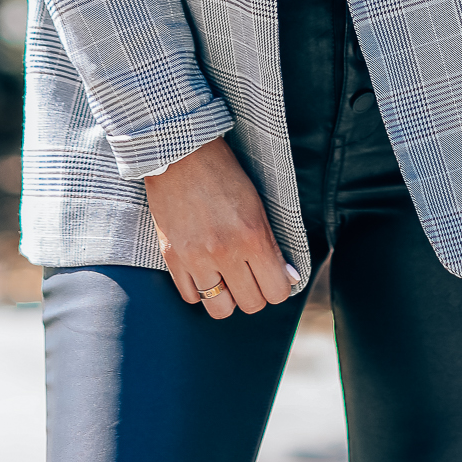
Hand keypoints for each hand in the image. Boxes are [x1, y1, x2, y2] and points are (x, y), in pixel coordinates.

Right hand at [144, 137, 299, 318]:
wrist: (180, 152)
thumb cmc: (223, 173)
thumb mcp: (257, 205)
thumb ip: (272, 245)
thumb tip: (289, 278)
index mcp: (252, 237)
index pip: (276, 291)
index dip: (278, 287)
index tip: (272, 277)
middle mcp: (224, 252)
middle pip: (251, 304)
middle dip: (255, 293)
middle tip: (250, 274)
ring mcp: (195, 258)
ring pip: (220, 309)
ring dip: (227, 297)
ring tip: (226, 277)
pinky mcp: (171, 258)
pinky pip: (191, 298)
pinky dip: (200, 289)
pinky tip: (204, 270)